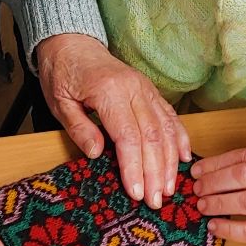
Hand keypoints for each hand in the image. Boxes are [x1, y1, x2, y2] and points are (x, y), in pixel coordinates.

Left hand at [35, 33, 189, 210]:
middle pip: (152, 136)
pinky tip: (185, 159)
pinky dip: (180, 138)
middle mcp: (133, 89)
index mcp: (109, 91)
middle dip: (156, 173)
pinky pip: (170, 116)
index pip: (127, 136)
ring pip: (166, 129)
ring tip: (169, 189)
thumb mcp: (59, 102)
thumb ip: (79, 128)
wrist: (72, 42)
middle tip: (156, 202)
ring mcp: (145, 89)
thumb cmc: (62, 73)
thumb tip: (96, 153)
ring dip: (171, 162)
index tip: (137, 193)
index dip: (134, 167)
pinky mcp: (150, 91)